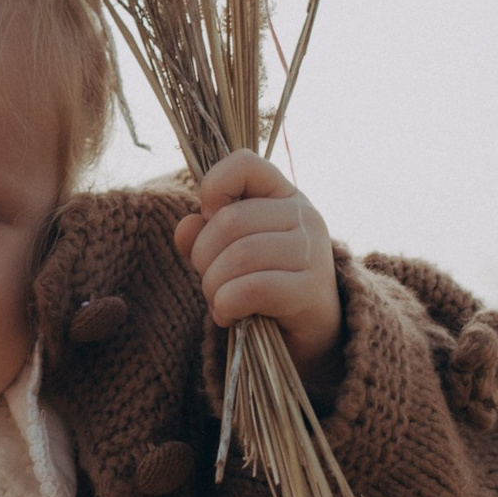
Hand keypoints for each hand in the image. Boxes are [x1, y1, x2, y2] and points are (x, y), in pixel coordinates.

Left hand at [175, 153, 342, 374]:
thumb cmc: (264, 284)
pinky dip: (228, 305)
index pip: (245, 163)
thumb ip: (202, 234)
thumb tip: (186, 226)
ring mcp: (312, 251)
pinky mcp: (311, 290)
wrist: (310, 333)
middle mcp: (303, 215)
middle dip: (203, 257)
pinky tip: (228, 316)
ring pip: (239, 256)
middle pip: (229, 220)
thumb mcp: (228, 253)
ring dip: (214, 286)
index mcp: (282, 194)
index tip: (210, 219)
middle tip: (209, 281)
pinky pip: (253, 288)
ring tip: (218, 302)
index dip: (214, 187)